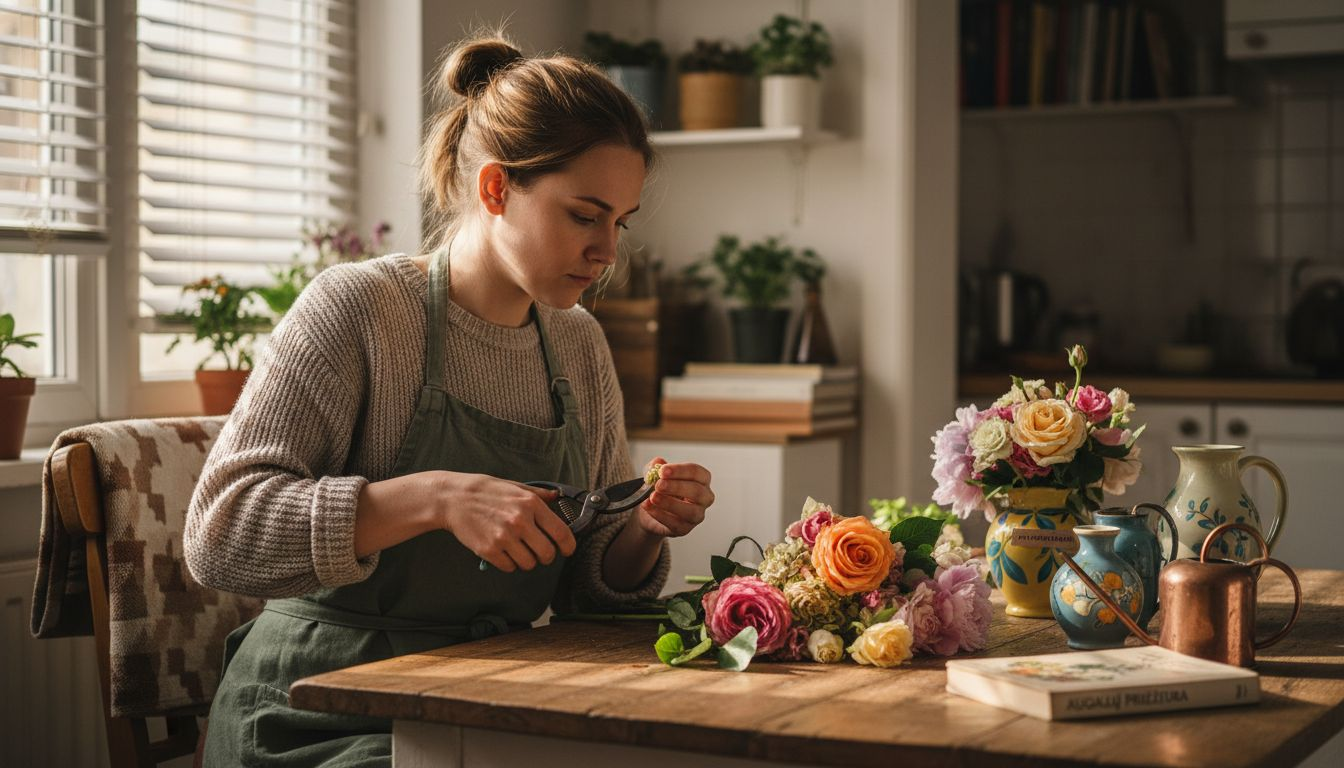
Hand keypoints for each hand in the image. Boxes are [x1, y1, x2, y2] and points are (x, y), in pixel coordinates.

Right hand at [434, 472, 577, 571]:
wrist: (452, 498)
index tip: (567, 550)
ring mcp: (504, 537)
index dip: (568, 546)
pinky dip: (509, 564)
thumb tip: (557, 496)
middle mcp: (520, 521)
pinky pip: (509, 567)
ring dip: (527, 561)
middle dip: (546, 556)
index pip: (561, 532)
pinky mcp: (489, 550)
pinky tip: (503, 552)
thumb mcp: (514, 486)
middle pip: (547, 553)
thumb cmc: (484, 491)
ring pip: (529, 564)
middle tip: (539, 552)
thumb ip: (538, 494)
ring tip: (518, 550)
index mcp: (530, 504)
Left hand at [634, 457, 713, 537]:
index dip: (680, 471)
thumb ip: (656, 467)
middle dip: (676, 487)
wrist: (650, 509)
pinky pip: (677, 524)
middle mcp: (704, 497)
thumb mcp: (655, 474)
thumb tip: (657, 463)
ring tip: (653, 497)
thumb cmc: (659, 488)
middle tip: (658, 484)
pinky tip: (649, 507)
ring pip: (691, 511)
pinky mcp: (685, 529)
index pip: (697, 472)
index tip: (662, 470)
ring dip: (670, 503)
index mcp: (701, 479)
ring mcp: (697, 515)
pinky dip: (661, 515)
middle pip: (697, 491)